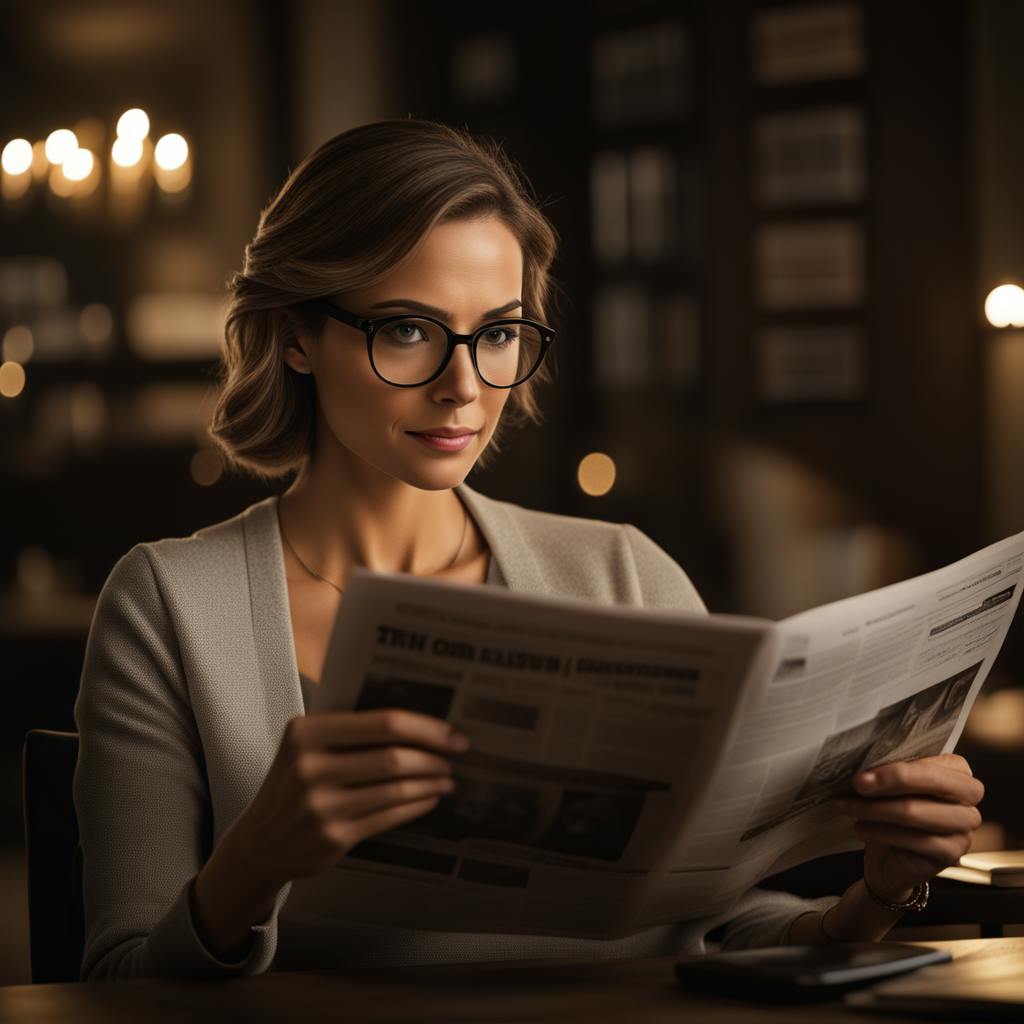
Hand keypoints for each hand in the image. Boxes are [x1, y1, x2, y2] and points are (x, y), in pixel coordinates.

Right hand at [224, 708, 469, 887]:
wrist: (259, 842)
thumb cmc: (294, 783)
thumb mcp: (306, 747)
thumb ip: (350, 732)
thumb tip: (420, 724)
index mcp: (306, 733)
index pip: (381, 723)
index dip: (424, 727)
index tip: (450, 731)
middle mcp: (309, 767)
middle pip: (393, 757)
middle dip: (434, 756)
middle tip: (456, 755)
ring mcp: (320, 806)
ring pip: (396, 789)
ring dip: (431, 782)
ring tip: (447, 778)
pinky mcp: (333, 837)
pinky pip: (389, 816)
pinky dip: (417, 805)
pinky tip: (429, 798)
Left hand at [836, 753, 983, 902]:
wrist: (888, 856)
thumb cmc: (889, 810)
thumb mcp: (888, 785)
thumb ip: (887, 770)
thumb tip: (865, 765)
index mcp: (958, 771)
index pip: (933, 763)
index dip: (896, 768)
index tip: (861, 775)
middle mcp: (968, 798)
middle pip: (933, 783)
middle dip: (891, 781)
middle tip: (856, 784)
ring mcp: (964, 828)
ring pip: (916, 812)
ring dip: (874, 809)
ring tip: (848, 807)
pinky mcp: (952, 853)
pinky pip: (914, 840)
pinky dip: (880, 832)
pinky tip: (861, 828)